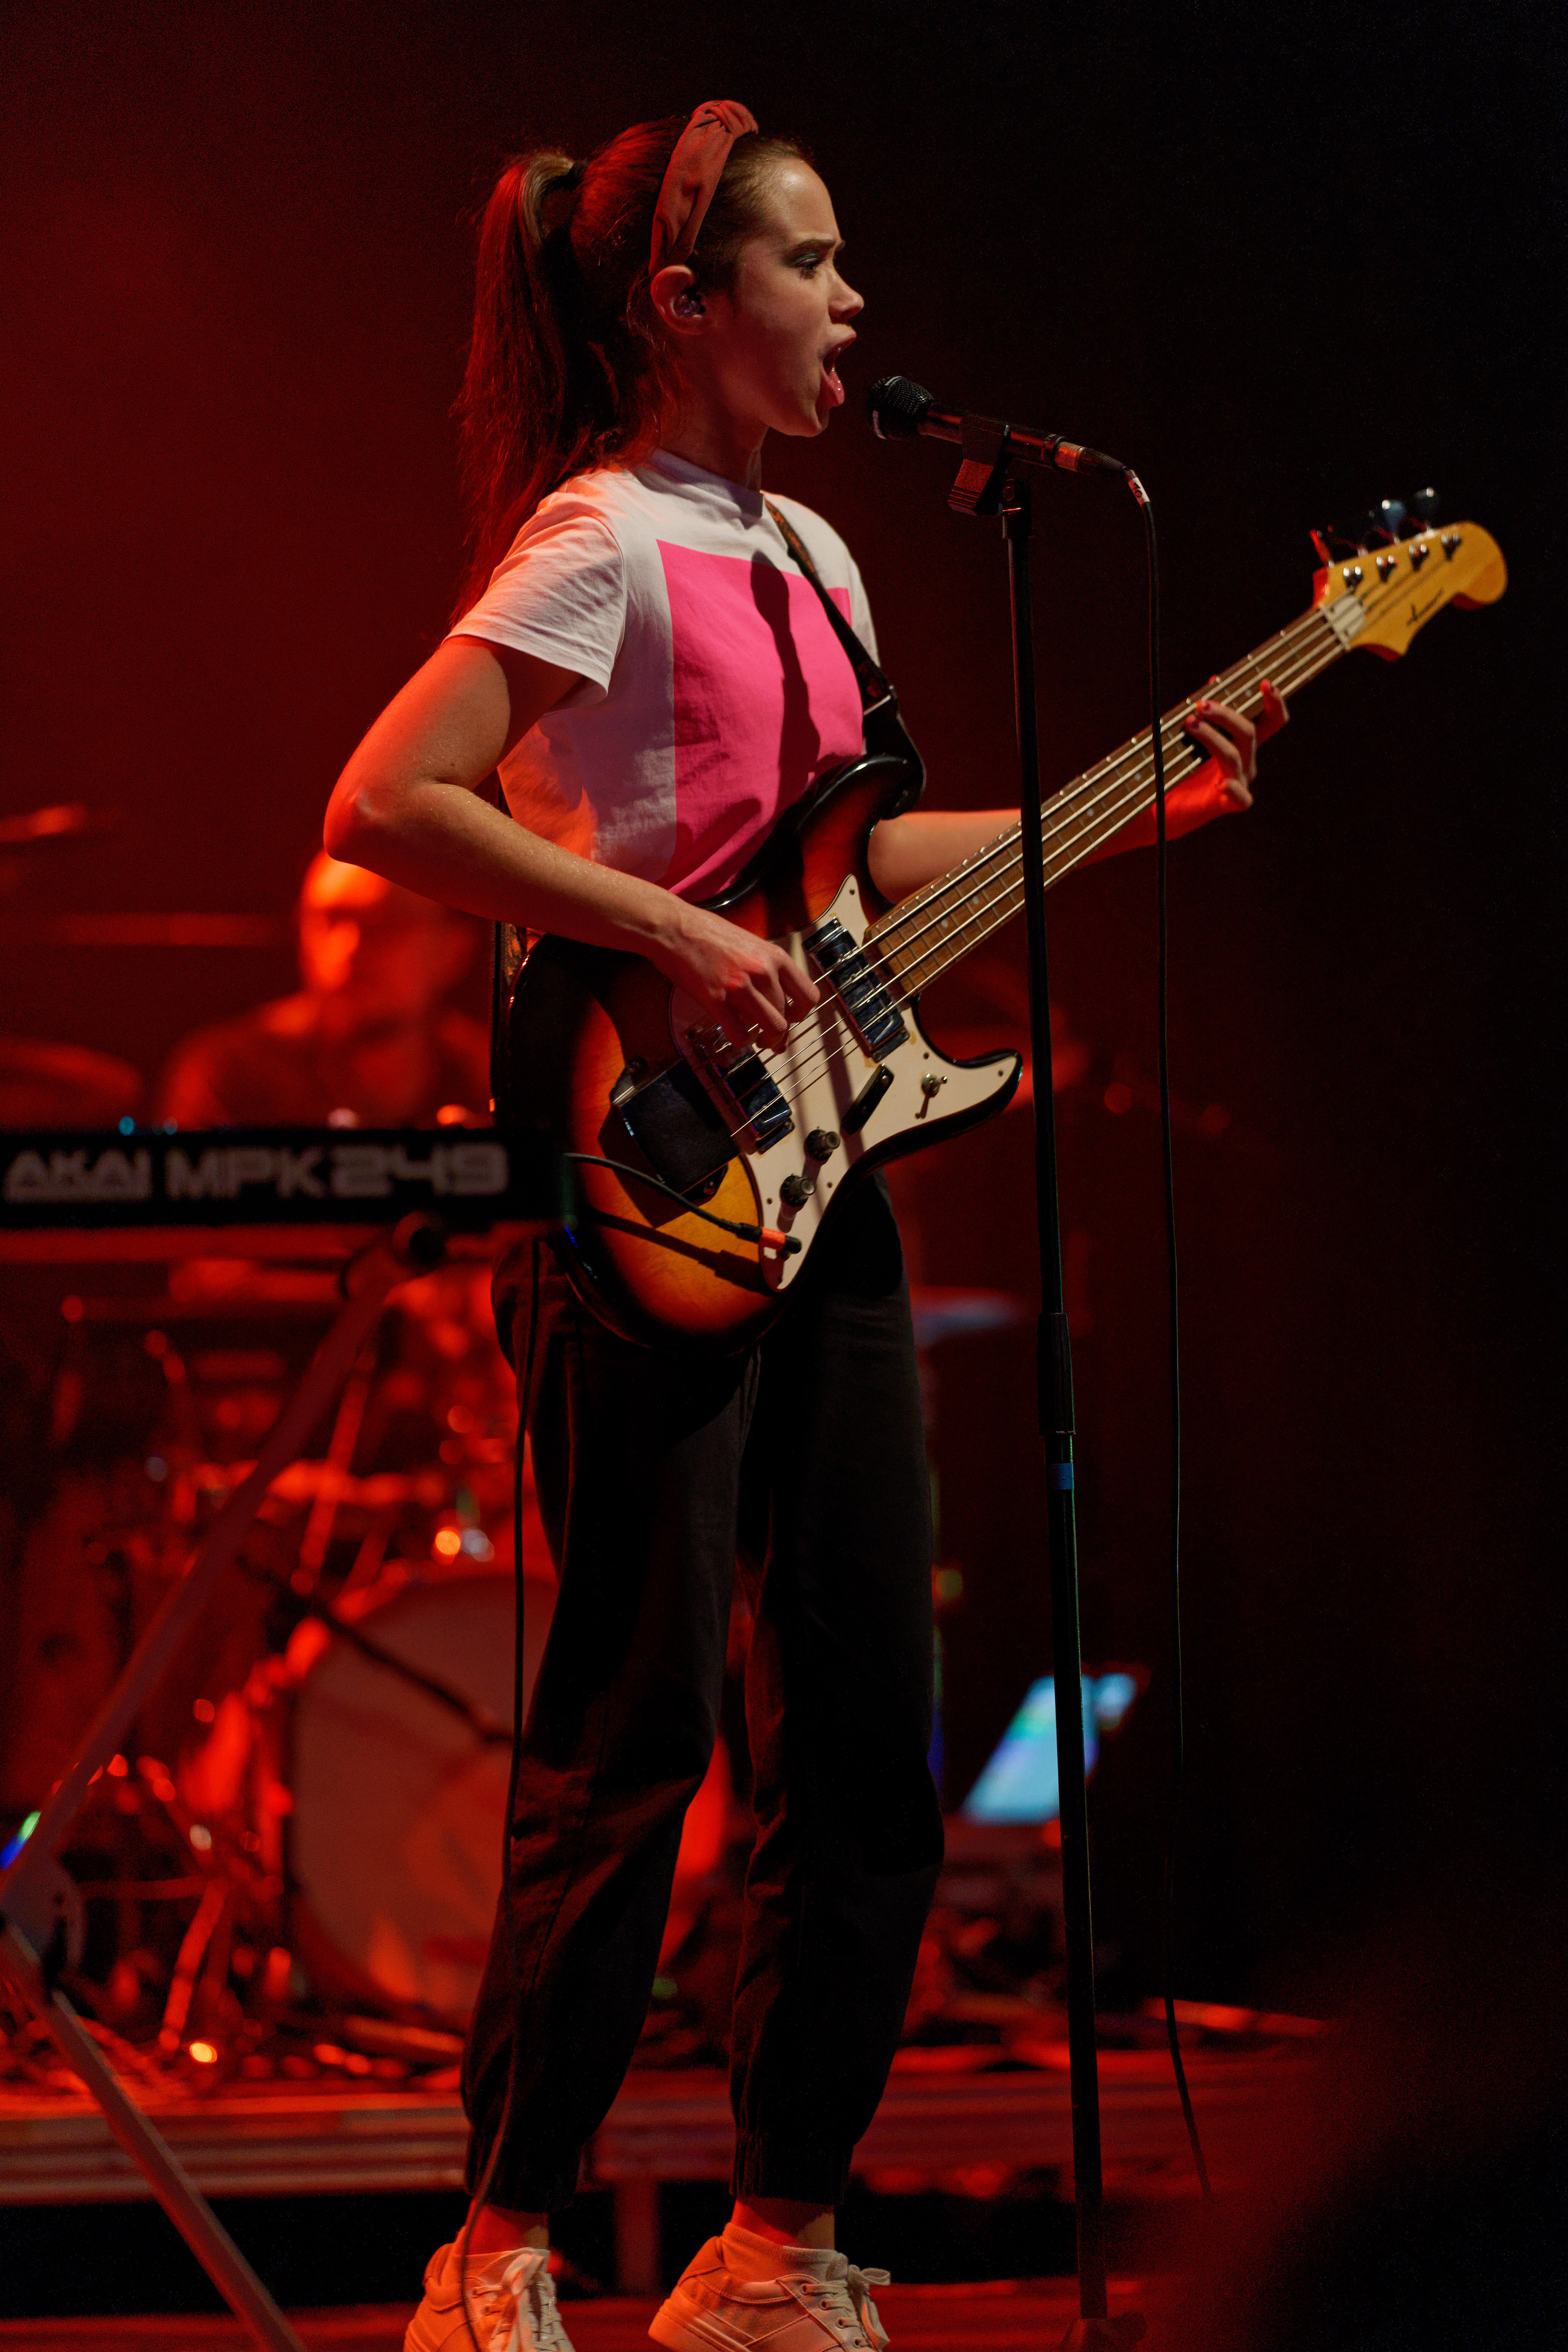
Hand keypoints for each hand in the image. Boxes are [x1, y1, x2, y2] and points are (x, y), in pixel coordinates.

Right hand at [651, 899, 817, 1051]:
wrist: (675, 927)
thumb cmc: (708, 933)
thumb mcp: (750, 943)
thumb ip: (766, 967)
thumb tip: (774, 994)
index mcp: (774, 956)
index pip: (808, 994)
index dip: (802, 1013)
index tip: (793, 1018)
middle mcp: (763, 971)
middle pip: (787, 1016)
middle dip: (781, 1032)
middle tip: (772, 1038)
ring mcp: (741, 986)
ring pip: (772, 1028)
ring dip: (767, 1040)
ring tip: (758, 1040)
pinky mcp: (717, 1000)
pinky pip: (740, 1033)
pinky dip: (742, 1041)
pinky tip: (738, 1038)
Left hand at [1181, 680, 1287, 811]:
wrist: (1164, 808)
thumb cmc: (1180, 768)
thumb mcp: (1194, 735)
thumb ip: (1209, 711)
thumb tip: (1216, 679)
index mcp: (1243, 745)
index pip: (1271, 722)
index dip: (1274, 703)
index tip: (1264, 683)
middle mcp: (1246, 762)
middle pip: (1248, 732)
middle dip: (1225, 715)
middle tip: (1200, 705)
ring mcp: (1238, 783)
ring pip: (1234, 755)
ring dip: (1211, 736)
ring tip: (1190, 724)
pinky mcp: (1226, 803)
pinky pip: (1240, 797)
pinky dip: (1233, 789)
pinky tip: (1221, 783)